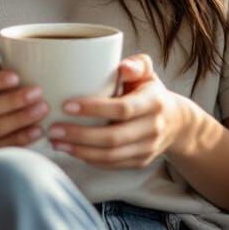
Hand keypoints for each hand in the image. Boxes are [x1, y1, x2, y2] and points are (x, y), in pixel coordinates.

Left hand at [47, 53, 187, 168]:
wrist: (175, 122)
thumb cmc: (150, 91)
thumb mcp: (148, 73)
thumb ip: (137, 64)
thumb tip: (122, 66)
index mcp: (153, 102)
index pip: (122, 109)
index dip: (94, 109)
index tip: (66, 105)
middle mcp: (153, 128)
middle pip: (113, 138)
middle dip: (79, 135)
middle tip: (53, 129)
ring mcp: (147, 148)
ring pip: (110, 156)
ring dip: (79, 151)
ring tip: (55, 141)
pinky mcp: (140, 162)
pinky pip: (111, 164)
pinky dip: (89, 159)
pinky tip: (70, 150)